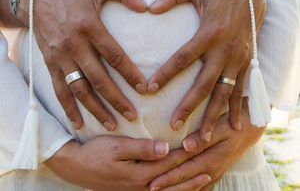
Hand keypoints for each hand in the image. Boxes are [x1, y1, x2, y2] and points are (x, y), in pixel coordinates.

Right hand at [17, 0, 147, 130]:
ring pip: (80, 89)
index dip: (130, 73)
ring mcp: (60, 57)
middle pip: (98, 78)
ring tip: (112, 124)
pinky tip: (78, 123)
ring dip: (96, 109)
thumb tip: (146, 6)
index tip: (144, 88)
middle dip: (116, 99)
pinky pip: (60, 89)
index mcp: (89, 26)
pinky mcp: (50, 63)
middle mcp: (74, 44)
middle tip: (132, 115)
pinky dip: (68, 108)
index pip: (114, 55)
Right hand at [44, 136, 195, 190]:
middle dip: (194, 172)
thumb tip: (167, 147)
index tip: (204, 146)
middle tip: (213, 164)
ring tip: (206, 179)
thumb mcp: (117, 147)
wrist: (76, 167)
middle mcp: (143, 187)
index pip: (171, 162)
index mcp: (140, 174)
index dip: (188, 153)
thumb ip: (142, 149)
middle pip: (174, 180)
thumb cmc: (96, 153)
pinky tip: (182, 188)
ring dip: (189, 185)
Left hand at [148, 0, 265, 140]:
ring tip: (200, 137)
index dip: (166, 74)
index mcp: (210, 33)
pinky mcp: (247, 63)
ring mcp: (238, 59)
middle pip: (204, 83)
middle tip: (173, 125)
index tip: (149, 88)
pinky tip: (234, 127)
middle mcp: (225, 50)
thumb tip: (150, 7)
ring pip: (224, 93)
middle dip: (188, 106)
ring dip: (212, 116)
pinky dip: (237, 109)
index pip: (183, 57)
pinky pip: (242, 90)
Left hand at [149, 98, 266, 190]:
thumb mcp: (220, 128)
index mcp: (210, 159)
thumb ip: (202, 137)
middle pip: (185, 181)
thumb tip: (185, 145)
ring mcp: (214, 173)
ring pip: (193, 186)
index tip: (152, 182)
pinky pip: (201, 186)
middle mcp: (211, 170)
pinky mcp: (216, 172)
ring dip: (177, 189)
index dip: (167, 177)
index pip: (184, 170)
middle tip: (150, 189)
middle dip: (167, 186)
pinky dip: (190, 190)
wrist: (249, 128)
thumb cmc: (232, 125)